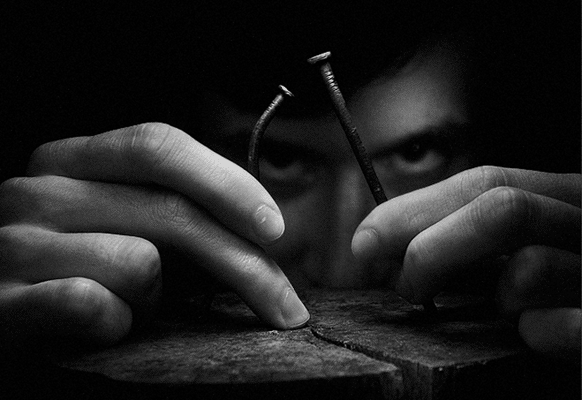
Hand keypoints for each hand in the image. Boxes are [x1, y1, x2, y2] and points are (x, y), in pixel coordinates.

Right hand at [0, 123, 308, 346]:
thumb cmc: (71, 267)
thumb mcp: (114, 220)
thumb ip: (166, 204)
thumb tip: (260, 224)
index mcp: (71, 159)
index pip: (159, 145)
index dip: (226, 182)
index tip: (274, 228)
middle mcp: (37, 189)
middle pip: (170, 210)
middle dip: (243, 264)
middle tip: (284, 307)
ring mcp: (13, 242)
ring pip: (139, 262)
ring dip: (153, 298)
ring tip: (130, 305)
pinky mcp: (1, 300)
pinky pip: (93, 304)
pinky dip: (116, 323)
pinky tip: (104, 326)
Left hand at [352, 166, 579, 358]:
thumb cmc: (567, 287)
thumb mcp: (526, 246)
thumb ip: (473, 238)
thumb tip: (389, 241)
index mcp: (568, 197)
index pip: (481, 182)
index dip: (415, 208)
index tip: (367, 239)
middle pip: (501, 209)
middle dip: (432, 248)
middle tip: (409, 286)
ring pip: (531, 266)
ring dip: (493, 293)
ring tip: (500, 309)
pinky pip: (568, 327)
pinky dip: (538, 332)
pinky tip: (533, 333)